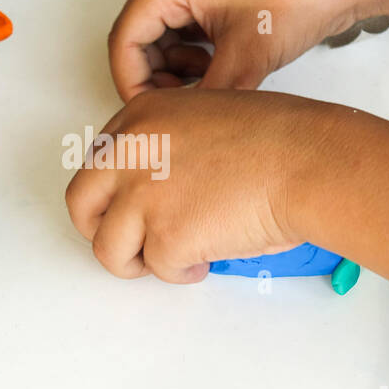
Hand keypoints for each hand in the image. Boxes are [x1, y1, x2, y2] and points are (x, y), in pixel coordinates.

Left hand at [65, 87, 343, 282]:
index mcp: (140, 116)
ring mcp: (142, 196)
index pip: (99, 162)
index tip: (131, 209)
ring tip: (176, 258)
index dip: (114, 193)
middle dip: (101, 230)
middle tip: (130, 246)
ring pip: (108, 248)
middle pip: (82, 203)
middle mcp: (130, 152)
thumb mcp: (205, 118)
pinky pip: (157, 269)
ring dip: (139, 260)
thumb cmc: (279, 141)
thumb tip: (161, 187)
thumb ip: (170, 145)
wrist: (307, 162)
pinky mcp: (164, 237)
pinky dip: (180, 272)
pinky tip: (207, 260)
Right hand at [107, 0, 374, 101]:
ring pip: (164, 35)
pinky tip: (220, 73)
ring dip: (177, 68)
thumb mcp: (244, 60)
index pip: (124, 39)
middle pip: (140, 36)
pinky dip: (196, 54)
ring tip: (207, 89)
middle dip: (155, 76)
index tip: (151, 115)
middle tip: (180, 107)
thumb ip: (204, 100)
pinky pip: (189, 27)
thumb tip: (182, 133)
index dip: (132, 83)